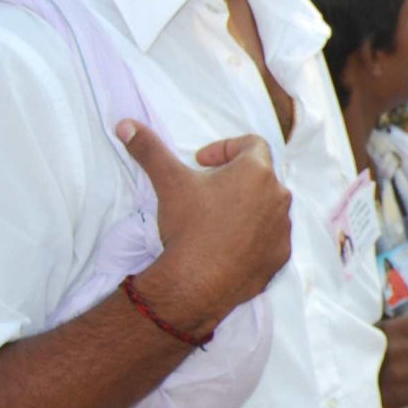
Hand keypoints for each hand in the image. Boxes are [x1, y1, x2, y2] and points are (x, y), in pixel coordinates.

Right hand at [118, 122, 292, 333]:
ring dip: (246, 207)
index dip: (225, 148)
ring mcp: (282, 228)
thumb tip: (125, 124)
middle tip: (206, 192)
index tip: (202, 162)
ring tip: (215, 220)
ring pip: (267, 207)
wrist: (197, 283)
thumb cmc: (188, 226)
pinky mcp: (280, 256)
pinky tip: (228, 245)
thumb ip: (149, 149)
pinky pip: (270, 238)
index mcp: (257, 171)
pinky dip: (254, 236)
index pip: (252, 144)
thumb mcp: (168, 182)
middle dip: (234, 179)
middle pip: (260, 176)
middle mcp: (278, 196)